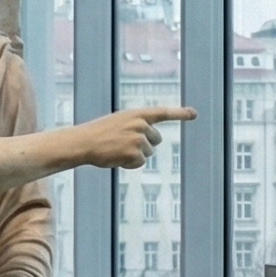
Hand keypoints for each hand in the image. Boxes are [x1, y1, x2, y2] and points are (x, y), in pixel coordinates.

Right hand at [75, 105, 193, 169]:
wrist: (81, 142)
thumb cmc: (97, 134)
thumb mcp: (118, 123)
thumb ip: (137, 126)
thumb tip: (152, 141)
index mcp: (136, 114)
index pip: (163, 112)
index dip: (180, 113)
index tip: (194, 114)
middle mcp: (141, 124)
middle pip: (156, 139)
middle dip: (144, 144)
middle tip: (121, 143)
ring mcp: (139, 138)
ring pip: (148, 152)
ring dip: (135, 154)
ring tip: (115, 149)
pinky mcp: (136, 152)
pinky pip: (140, 162)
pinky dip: (130, 163)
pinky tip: (116, 157)